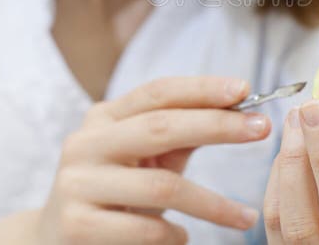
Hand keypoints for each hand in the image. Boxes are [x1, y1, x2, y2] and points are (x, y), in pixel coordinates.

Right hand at [37, 76, 270, 244]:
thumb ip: (183, 132)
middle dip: (217, 125)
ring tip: (243, 217)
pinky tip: (185, 237)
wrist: (56, 238)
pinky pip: (144, 229)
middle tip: (263, 129)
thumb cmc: (118, 192)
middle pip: (161, 126)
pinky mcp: (76, 225)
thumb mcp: (146, 157)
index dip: (202, 88)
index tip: (245, 89)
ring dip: (213, 203)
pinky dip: (174, 235)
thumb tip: (241, 108)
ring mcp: (76, 184)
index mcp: (104, 118)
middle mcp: (85, 143)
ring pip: (161, 185)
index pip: (158, 92)